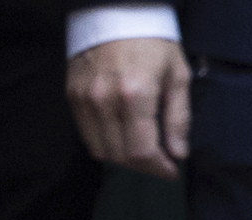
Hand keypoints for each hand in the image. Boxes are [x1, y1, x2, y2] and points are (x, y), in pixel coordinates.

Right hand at [68, 38, 190, 179]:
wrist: (117, 13)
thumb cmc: (152, 41)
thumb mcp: (177, 74)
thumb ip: (178, 117)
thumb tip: (178, 152)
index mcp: (136, 94)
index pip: (141, 150)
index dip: (158, 168)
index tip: (171, 172)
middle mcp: (105, 101)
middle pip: (120, 156)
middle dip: (143, 165)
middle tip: (160, 162)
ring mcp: (85, 101)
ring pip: (101, 150)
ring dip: (123, 157)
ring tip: (141, 149)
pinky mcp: (72, 98)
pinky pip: (87, 135)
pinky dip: (106, 142)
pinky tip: (121, 134)